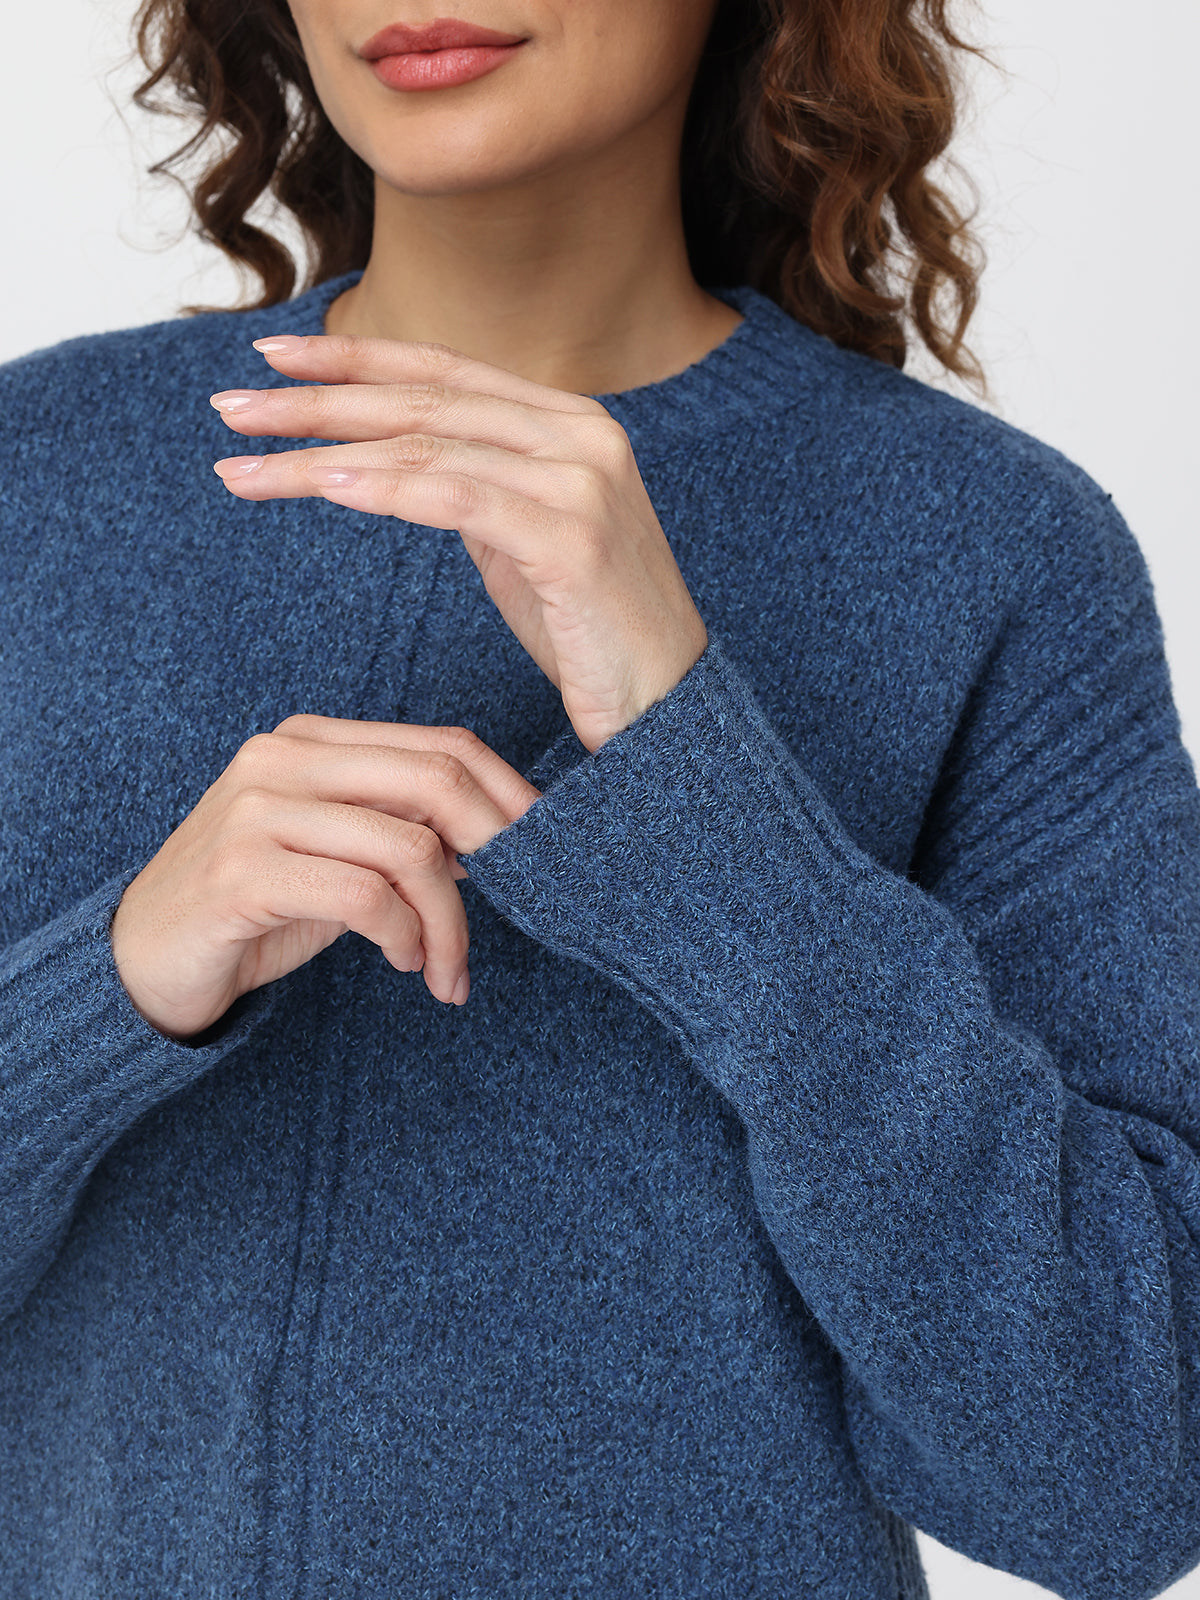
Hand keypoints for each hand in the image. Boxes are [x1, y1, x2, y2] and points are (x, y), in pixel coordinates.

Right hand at [110, 717, 539, 1041]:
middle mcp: (282, 758)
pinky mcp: (243, 872)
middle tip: (524, 900)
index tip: (547, 845)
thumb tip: (497, 835)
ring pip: (408, 847)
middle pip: (435, 781)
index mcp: (312, 740)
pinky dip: (404, 936)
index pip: (440, 745)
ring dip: (449, 921)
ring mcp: (258, 810)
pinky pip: (363, 896)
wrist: (142, 962)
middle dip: (496, 847)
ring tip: (446, 966)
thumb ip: (405, 833)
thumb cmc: (253, 910)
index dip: (507, 793)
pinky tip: (405, 963)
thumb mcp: (340, 859)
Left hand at [209, 335, 708, 753]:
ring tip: (244, 462)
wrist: (666, 709)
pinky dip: (382, 489)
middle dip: (316, 399)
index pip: (444, 371)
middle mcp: (581, 434)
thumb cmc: (588, 632)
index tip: (273, 355)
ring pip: (427, 446)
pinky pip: (456, 498)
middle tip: (230, 407)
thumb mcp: (522, 538)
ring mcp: (582, 481)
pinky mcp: (573, 538)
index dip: (355, 357)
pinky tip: (321, 486)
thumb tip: (395, 458)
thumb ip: (475, 484)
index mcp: (569, 423)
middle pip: (423, 400)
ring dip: (323, 451)